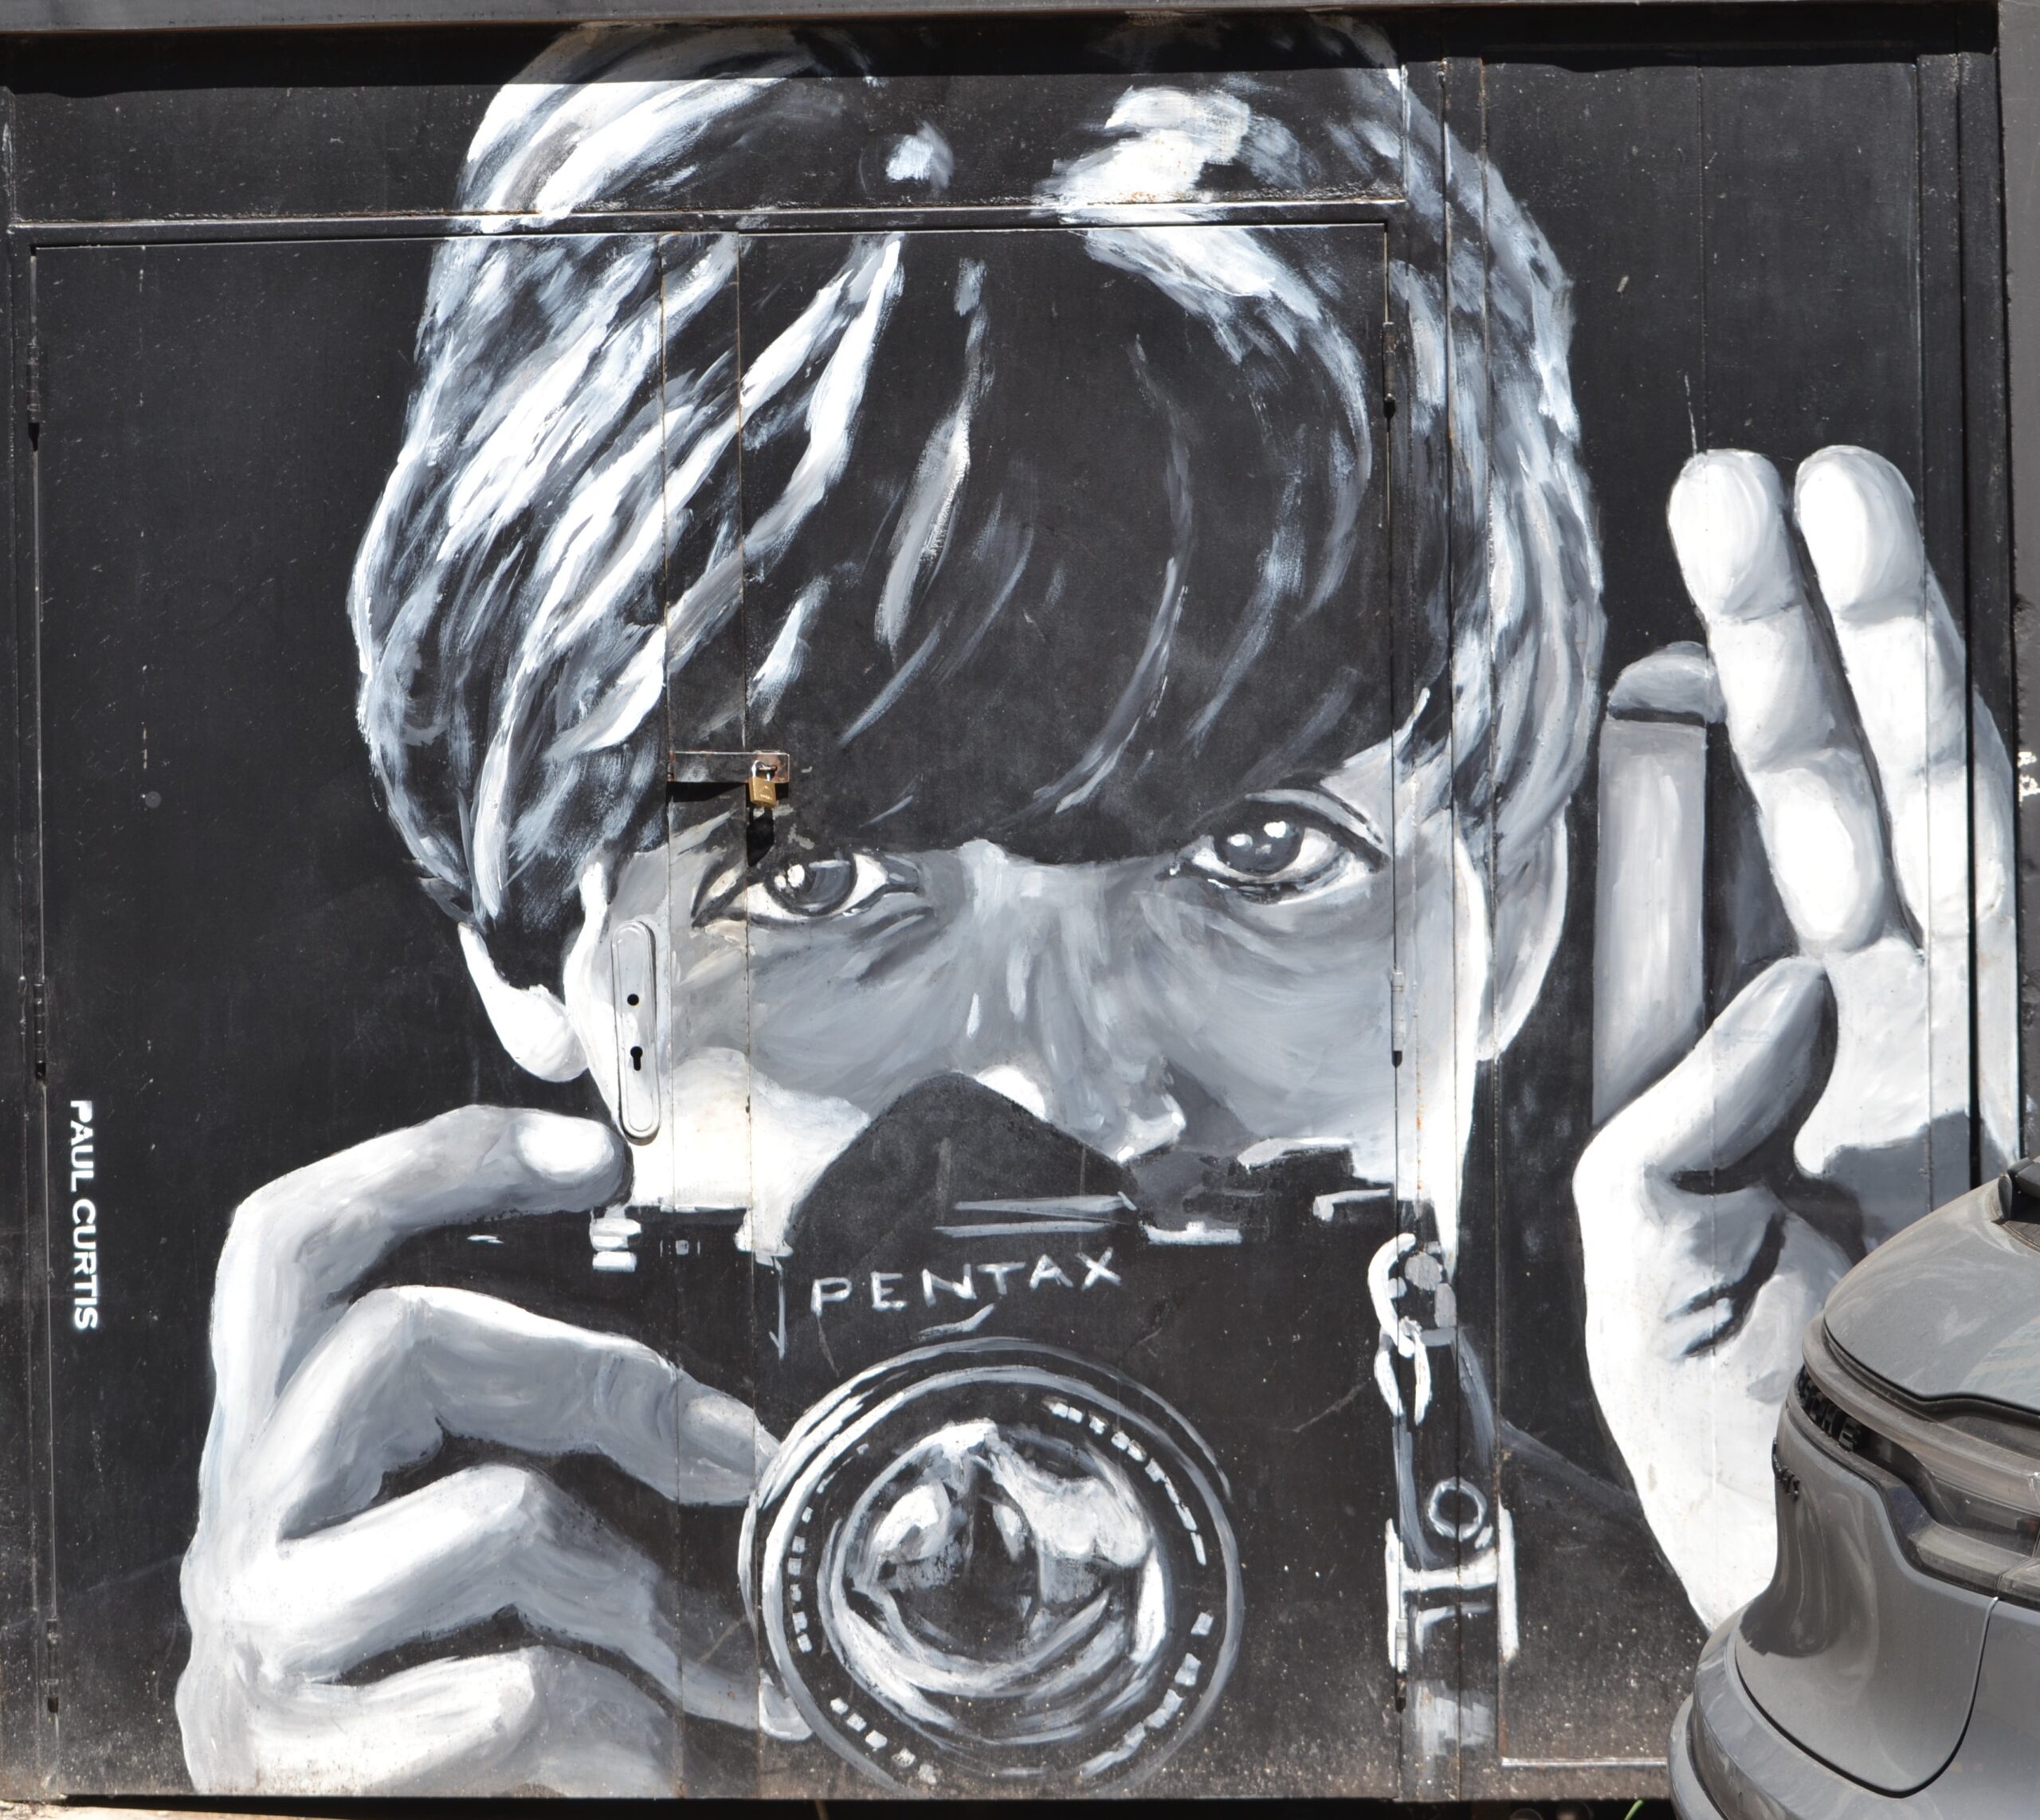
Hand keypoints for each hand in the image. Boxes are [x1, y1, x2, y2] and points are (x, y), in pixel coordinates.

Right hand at [177, 1105, 793, 1794]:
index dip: (430, 1165)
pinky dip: (620, 1722)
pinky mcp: (296, 1760)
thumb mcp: (467, 1545)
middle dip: (602, 1377)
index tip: (594, 1157)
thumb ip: (526, 1447)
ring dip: (642, 1588)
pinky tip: (651, 1755)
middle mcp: (240, 1519)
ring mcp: (256, 1638)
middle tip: (739, 1450)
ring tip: (717, 1657)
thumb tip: (718, 1408)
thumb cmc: (448, 1698)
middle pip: (397, 1339)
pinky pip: (513, 1686)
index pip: (292, 1244)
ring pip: (493, 1514)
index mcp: (281, 1446)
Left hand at [1575, 447, 2016, 1626]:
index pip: (1767, 851)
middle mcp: (1907, 1041)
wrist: (1906, 1624)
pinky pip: (2039, 939)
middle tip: (1766, 485)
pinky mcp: (2039, 1104)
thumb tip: (1775, 989)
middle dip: (1818, 633)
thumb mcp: (1649, 1300)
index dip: (1747, 712)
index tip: (1710, 580)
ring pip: (1965, 820)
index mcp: (1799, 1073)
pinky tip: (1992, 720)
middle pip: (1858, 789)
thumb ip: (1668, 1137)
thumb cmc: (1771, 1482)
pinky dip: (2014, 823)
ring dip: (1915, 666)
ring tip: (1857, 513)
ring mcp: (2001, 1062)